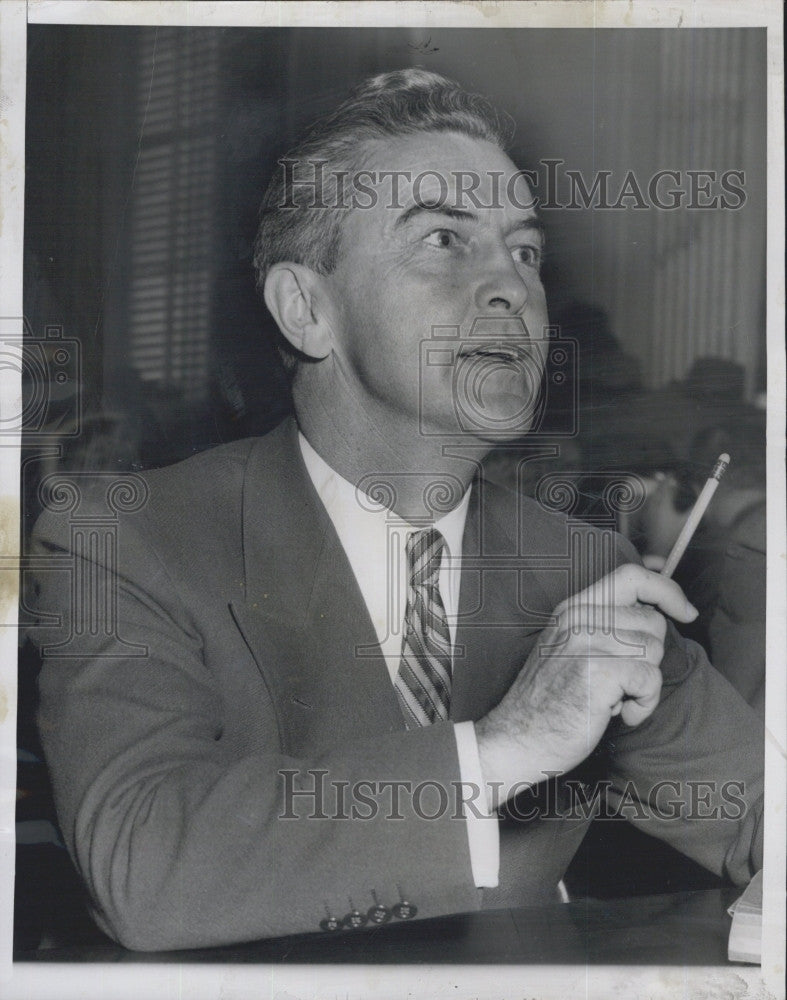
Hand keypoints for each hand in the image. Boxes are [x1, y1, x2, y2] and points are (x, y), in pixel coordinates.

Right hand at [475, 563, 697, 807]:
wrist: (515, 738)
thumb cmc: (547, 702)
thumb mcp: (568, 648)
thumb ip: (602, 626)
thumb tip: (654, 613)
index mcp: (573, 608)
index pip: (632, 576)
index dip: (666, 590)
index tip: (685, 611)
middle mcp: (579, 617)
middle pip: (651, 621)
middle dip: (648, 656)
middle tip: (618, 680)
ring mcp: (588, 641)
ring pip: (653, 651)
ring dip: (643, 684)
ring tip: (612, 698)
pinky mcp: (599, 670)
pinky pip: (650, 680)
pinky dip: (642, 704)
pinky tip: (617, 713)